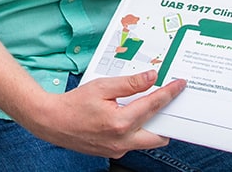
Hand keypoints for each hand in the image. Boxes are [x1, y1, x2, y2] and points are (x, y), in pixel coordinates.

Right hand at [19, 70, 185, 158]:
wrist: (52, 122)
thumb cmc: (74, 104)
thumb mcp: (102, 86)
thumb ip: (129, 83)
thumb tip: (151, 78)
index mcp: (121, 122)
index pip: (154, 106)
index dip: (169, 93)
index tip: (179, 86)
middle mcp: (122, 140)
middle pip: (160, 135)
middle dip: (167, 119)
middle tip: (168, 103)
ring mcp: (118, 150)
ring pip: (146, 141)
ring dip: (151, 126)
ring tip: (146, 108)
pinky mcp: (112, 153)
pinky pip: (133, 143)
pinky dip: (136, 131)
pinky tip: (128, 117)